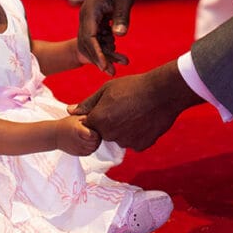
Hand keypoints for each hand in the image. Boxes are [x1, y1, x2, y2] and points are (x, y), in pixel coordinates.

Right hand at [54, 115, 100, 155]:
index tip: (95, 129)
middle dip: (98, 138)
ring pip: (94, 149)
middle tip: (96, 133)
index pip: (94, 135)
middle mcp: (78, 140)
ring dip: (95, 143)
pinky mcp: (77, 153)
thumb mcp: (77, 117)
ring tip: (92, 137)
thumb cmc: (66, 124)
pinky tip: (89, 142)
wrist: (54, 135)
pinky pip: (89, 153)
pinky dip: (91, 148)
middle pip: (95, 143)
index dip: (97, 132)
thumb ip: (88, 117)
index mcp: (78, 130)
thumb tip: (100, 119)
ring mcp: (77, 148)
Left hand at [68, 62, 202, 150]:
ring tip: (136, 112)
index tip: (109, 106)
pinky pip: (134, 142)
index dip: (98, 115)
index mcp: (98, 120)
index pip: (89, 125)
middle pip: (105, 133)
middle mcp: (110, 134)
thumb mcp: (107, 89)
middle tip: (125, 107)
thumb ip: (87, 103)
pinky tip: (144, 119)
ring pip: (120, 138)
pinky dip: (138, 134)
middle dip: (111, 123)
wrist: (163, 92)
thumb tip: (70, 110)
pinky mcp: (141, 146)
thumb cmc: (133, 86)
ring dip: (124, 129)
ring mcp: (126, 142)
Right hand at [77, 0, 140, 74]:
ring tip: (118, 62)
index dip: (96, 55)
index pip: (89, 38)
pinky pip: (97, 34)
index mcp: (90, 12)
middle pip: (87, 43)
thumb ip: (121, 17)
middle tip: (111, 72)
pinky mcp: (97, 15)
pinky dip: (105, 43)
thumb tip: (118, 36)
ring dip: (102, 52)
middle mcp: (86, 15)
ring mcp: (90, 16)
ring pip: (92, 40)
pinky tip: (115, 49)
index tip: (104, 67)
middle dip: (98, 58)